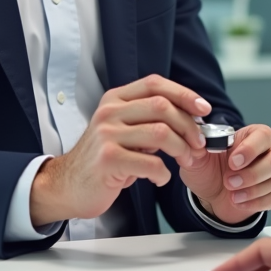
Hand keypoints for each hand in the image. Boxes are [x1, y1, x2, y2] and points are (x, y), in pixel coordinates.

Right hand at [29, 75, 210, 225]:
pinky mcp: (108, 160)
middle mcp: (109, 112)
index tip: (203, 108)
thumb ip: (147, 120)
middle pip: (162, 107)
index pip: (155, 84)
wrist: (66, 186)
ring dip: (181, 149)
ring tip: (185, 160)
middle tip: (198, 143)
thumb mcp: (121, 130)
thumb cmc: (101, 160)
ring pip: (160, 133)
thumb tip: (190, 118)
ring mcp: (107, 135)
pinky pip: (150, 164)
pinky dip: (163, 173)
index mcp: (115, 100)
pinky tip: (160, 178)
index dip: (184, 93)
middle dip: (188, 125)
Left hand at [180, 124, 270, 224]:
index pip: (263, 135)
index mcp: (252, 135)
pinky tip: (239, 202)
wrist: (212, 196)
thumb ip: (196, 149)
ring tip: (232, 195)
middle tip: (229, 182)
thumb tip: (196, 141)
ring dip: (252, 190)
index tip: (233, 162)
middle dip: (251, 174)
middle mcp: (269, 151)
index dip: (250, 149)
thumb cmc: (210, 170)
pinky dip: (256, 202)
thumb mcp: (197, 159)